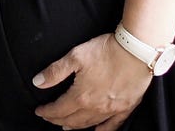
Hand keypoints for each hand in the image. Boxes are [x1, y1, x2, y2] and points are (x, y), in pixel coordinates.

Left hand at [33, 33, 150, 129]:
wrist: (136, 51)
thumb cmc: (106, 51)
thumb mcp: (75, 56)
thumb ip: (55, 71)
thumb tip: (37, 82)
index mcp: (81, 96)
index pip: (59, 110)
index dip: (47, 112)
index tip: (39, 111)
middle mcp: (96, 107)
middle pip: (72, 120)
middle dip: (58, 120)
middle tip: (49, 118)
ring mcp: (112, 110)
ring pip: (89, 123)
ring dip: (75, 126)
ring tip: (66, 126)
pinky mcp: (126, 107)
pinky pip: (112, 125)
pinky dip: (103, 130)